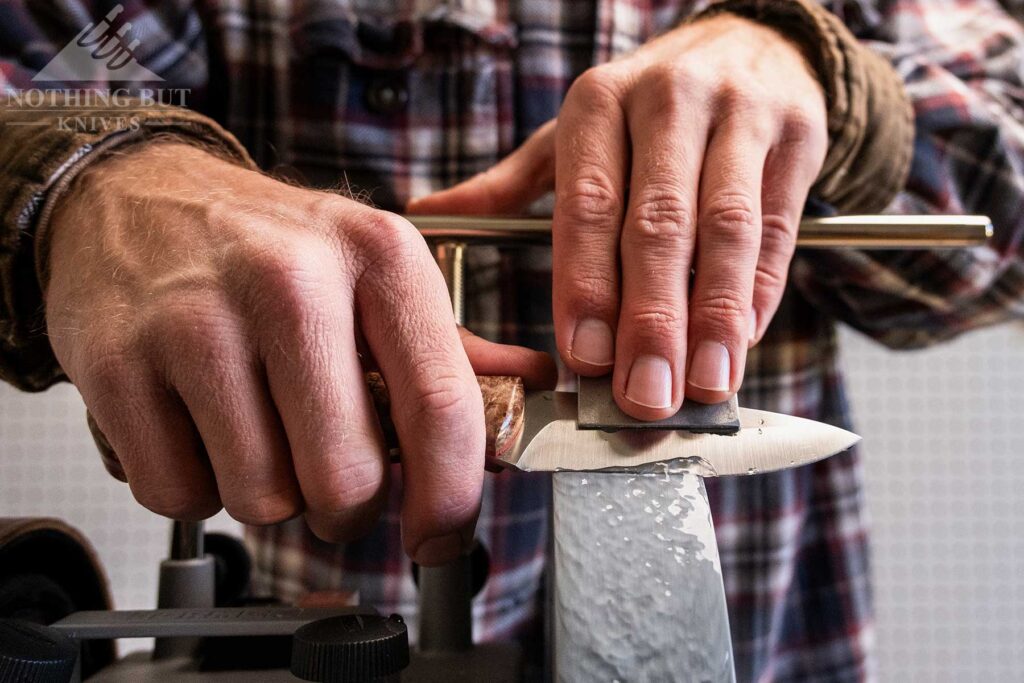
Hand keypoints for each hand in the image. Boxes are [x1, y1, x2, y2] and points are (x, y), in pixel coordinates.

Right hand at [45, 142, 553, 564]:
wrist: (136, 198)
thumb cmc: (266, 244)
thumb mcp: (371, 267)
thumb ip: (450, 345)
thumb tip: (525, 394)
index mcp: (378, 255)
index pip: (440, 405)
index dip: (449, 496)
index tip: (440, 535)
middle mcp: (291, 281)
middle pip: (345, 477)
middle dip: (344, 506)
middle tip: (327, 474)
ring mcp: (198, 321)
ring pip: (261, 499)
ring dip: (265, 492)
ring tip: (254, 427)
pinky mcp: (118, 365)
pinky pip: (179, 495)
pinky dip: (193, 485)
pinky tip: (196, 426)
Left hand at [410, 13, 826, 418]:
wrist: (751, 43)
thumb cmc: (646, 107)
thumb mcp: (576, 131)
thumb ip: (510, 184)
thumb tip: (425, 218)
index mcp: (598, 103)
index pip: (587, 204)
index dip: (586, 284)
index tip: (583, 357)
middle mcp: (668, 100)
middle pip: (658, 224)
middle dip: (650, 319)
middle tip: (643, 395)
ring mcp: (740, 113)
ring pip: (726, 228)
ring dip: (713, 315)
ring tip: (703, 384)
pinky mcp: (799, 135)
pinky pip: (778, 224)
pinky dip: (760, 288)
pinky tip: (743, 339)